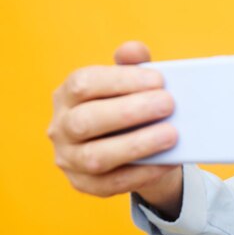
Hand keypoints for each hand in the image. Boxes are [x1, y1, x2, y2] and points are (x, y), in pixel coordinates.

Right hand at [48, 41, 182, 216]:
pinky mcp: (85, 185)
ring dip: (137, 144)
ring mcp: (69, 159)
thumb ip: (132, 65)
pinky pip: (112, 184)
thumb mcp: (131, 85)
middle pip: (86, 120)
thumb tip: (134, 49)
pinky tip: (168, 161)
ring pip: (96, 156)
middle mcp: (61, 127)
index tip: (159, 79)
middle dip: (130, 111)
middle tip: (169, 104)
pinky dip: (143, 172)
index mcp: (68, 95)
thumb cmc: (131, 108)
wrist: (135, 149)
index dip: (121, 80)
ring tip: (172, 135)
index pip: (84, 84)